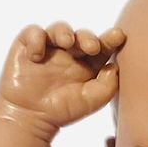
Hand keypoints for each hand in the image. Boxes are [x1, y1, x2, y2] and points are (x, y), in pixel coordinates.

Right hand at [0, 22, 126, 131]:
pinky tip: (37, 56)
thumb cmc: (63, 110)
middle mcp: (71, 54)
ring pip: (59, 29)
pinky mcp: (28, 46)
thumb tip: (115, 65)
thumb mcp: (91, 100)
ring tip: (67, 43)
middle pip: (82, 36)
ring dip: (64, 32)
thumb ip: (108, 85)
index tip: (119, 35)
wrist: (30, 117)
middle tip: (92, 47)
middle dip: (88, 37)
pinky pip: (33, 32)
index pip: (102, 47)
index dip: (111, 39)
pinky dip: (36, 39)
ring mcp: (50, 48)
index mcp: (89, 64)